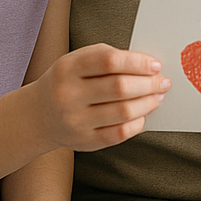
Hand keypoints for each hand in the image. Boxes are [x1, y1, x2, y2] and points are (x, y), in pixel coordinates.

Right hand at [37, 43, 169, 151]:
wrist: (38, 115)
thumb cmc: (67, 81)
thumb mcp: (77, 60)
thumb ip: (107, 58)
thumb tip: (146, 65)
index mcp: (68, 68)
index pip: (109, 61)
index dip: (137, 62)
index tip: (155, 65)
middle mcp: (69, 94)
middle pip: (119, 87)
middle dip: (148, 84)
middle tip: (162, 82)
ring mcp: (76, 121)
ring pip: (123, 112)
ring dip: (148, 103)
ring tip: (158, 96)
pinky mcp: (85, 141)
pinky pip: (119, 133)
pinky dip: (137, 123)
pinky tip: (143, 114)